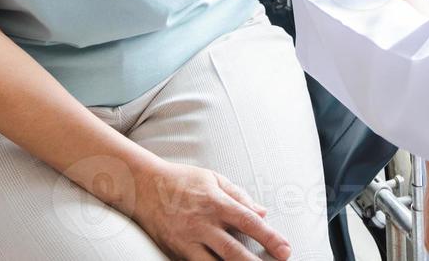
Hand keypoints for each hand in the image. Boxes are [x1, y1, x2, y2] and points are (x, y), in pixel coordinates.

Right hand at [130, 159, 290, 260]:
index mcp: (216, 202)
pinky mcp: (175, 250)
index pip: (249, 222)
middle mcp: (203, 222)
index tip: (285, 250)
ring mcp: (187, 239)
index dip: (269, 237)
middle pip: (234, 249)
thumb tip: (263, 213)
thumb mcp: (214, 178)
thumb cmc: (182, 180)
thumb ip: (240, 196)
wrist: (143, 186)